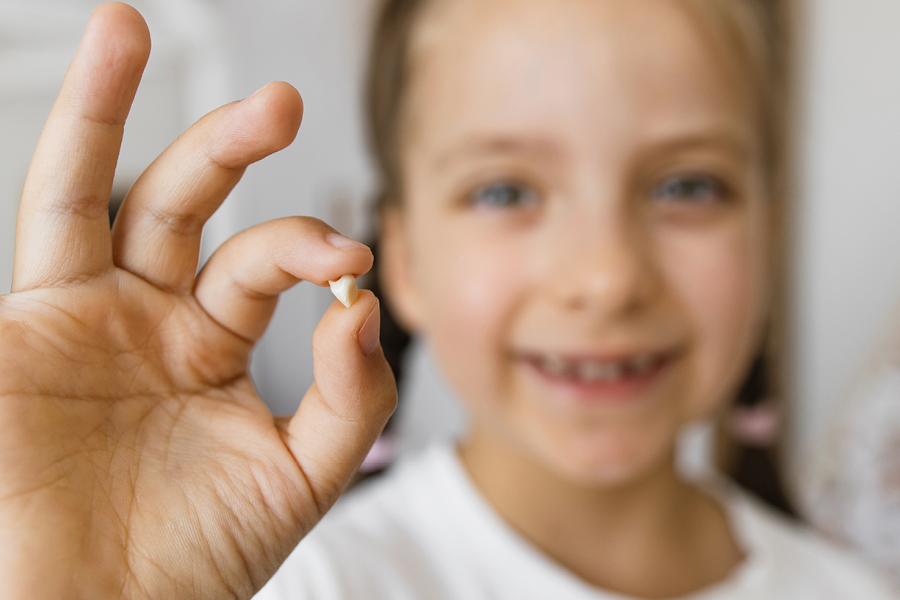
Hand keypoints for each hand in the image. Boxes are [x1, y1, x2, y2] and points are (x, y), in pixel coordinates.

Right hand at [0, 4, 395, 598]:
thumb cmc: (194, 563)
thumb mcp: (300, 477)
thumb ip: (350, 395)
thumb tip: (362, 302)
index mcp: (206, 346)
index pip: (262, 262)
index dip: (307, 246)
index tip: (350, 258)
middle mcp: (143, 321)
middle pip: (184, 205)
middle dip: (228, 147)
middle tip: (283, 100)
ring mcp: (79, 319)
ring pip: (96, 192)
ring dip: (115, 110)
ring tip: (129, 25)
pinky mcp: (24, 331)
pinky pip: (48, 224)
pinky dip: (66, 152)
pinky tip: (92, 72)